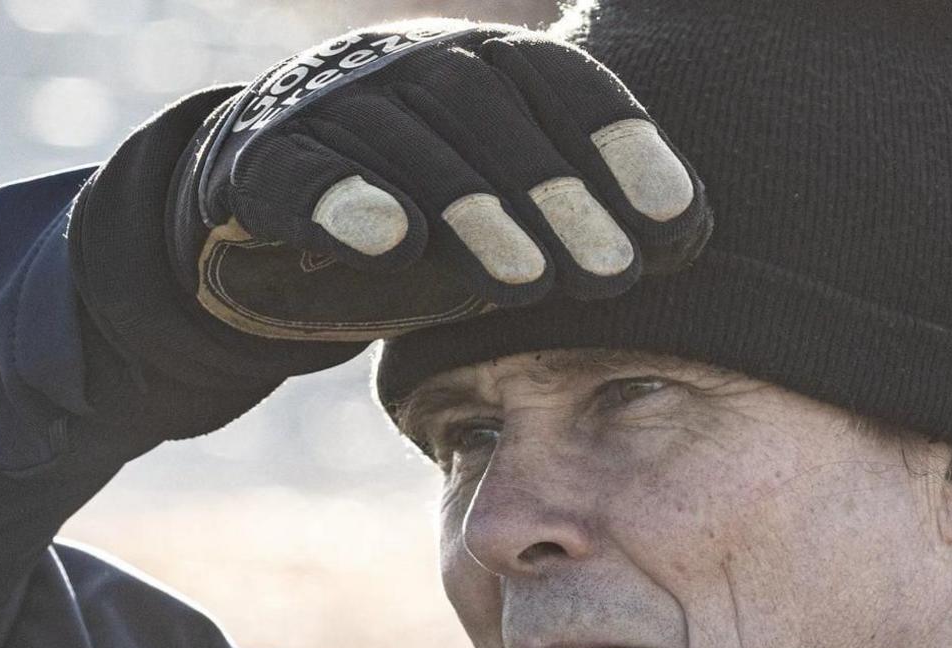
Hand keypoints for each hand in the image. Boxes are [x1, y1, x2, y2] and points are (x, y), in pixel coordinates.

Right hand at [167, 19, 712, 341]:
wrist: (261, 212)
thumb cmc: (414, 208)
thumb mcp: (504, 202)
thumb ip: (580, 205)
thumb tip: (693, 230)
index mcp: (479, 61)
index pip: (559, 81)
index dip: (622, 145)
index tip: (677, 221)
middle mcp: (405, 64)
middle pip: (489, 111)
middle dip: (558, 195)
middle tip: (613, 274)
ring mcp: (328, 107)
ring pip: (404, 141)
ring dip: (470, 210)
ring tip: (527, 282)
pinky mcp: (258, 164)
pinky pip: (300, 176)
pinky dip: (343, 203)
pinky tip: (390, 241)